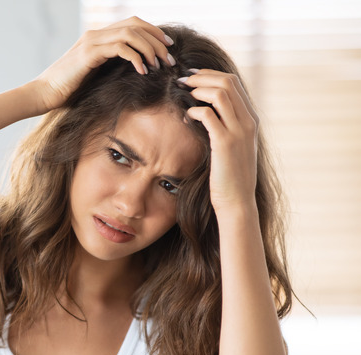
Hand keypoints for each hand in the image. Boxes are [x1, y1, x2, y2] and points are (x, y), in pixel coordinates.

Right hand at [29, 16, 174, 112]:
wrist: (44, 93)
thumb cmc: (67, 89)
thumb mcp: (94, 75)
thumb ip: (110, 67)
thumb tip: (135, 71)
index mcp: (98, 37)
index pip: (133, 24)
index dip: (153, 32)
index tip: (168, 48)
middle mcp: (95, 34)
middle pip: (135, 25)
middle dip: (157, 40)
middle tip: (169, 58)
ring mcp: (92, 42)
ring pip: (130, 33)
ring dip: (150, 49)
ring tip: (159, 65)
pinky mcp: (89, 54)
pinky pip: (120, 48)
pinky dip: (136, 57)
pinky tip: (142, 71)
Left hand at [182, 70, 259, 213]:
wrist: (237, 200)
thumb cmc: (230, 175)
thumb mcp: (233, 146)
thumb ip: (226, 126)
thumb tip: (206, 110)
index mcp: (251, 119)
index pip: (234, 82)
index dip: (210, 74)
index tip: (192, 76)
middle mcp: (248, 121)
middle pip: (228, 81)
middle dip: (202, 76)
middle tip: (183, 80)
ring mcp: (239, 131)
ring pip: (220, 93)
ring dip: (197, 89)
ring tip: (182, 93)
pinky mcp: (225, 143)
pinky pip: (208, 115)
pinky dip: (193, 110)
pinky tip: (185, 117)